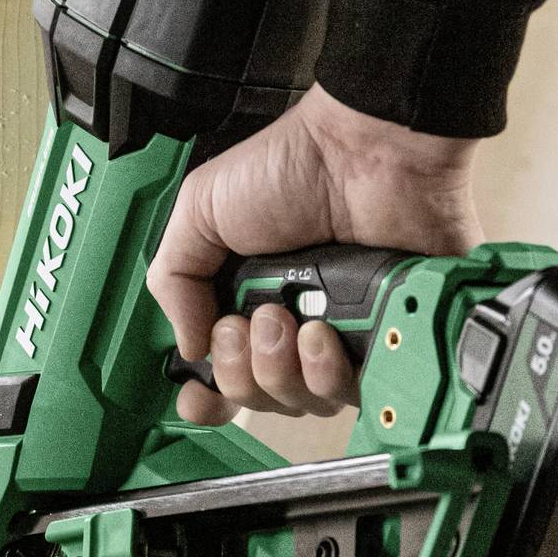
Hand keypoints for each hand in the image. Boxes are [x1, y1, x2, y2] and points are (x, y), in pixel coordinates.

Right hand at [147, 85, 483, 422]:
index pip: (223, 371)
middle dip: (241, 370)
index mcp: (246, 295)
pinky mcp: (383, 340)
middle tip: (251, 322)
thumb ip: (174, 278)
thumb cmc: (293, 164)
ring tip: (289, 320)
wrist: (368, 153)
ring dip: (281, 370)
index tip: (200, 397)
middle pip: (257, 397)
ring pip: (302, 403)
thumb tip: (188, 347)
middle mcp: (292, 322)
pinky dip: (328, 373)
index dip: (209, 394)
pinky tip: (323, 334)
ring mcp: (340, 334)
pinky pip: (351, 393)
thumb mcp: (202, 207)